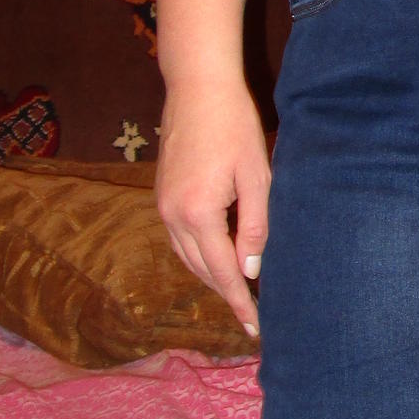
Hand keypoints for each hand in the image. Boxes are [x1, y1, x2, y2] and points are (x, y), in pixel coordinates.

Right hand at [156, 77, 271, 333]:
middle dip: (227, 294)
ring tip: (240, 293)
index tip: (256, 329)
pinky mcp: (162, 196)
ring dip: (213, 276)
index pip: (224, 273)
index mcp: (198, 214)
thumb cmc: (234, 126)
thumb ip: (255, 227)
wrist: (197, 88)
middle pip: (202, 270)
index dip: (240, 302)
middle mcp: (173, 217)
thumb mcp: (256, 177)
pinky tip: (220, 257)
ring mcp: (163, 207)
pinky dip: (200, 256)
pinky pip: (181, 240)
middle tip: (254, 316)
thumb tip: (251, 271)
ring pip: (188, 258)